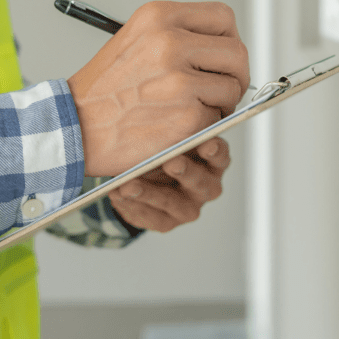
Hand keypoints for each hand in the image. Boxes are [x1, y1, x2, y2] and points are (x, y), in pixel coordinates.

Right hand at [67, 1, 249, 176]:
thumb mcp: (136, 39)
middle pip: (237, 53)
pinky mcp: (187, 116)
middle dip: (235, 75)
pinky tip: (178, 126)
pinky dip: (205, 127)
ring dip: (221, 104)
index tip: (223, 58)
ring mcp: (180, 80)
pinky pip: (218, 119)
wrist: (72, 126)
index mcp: (159, 17)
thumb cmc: (103, 90)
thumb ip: (178, 34)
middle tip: (222, 90)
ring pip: (231, 87)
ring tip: (193, 109)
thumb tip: (223, 46)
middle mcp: (170, 42)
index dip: (229, 40)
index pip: (223, 18)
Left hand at [109, 137, 229, 231]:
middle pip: (201, 183)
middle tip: (171, 162)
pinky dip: (134, 206)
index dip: (215, 151)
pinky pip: (152, 218)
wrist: (142, 174)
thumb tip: (163, 115)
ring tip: (128, 185)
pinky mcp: (168, 222)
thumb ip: (172, 130)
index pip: (220, 157)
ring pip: (174, 205)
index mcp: (212, 163)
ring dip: (151, 195)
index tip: (206, 144)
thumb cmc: (161, 149)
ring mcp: (188, 208)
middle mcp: (205, 187)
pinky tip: (118, 195)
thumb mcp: (170, 136)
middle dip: (186, 172)